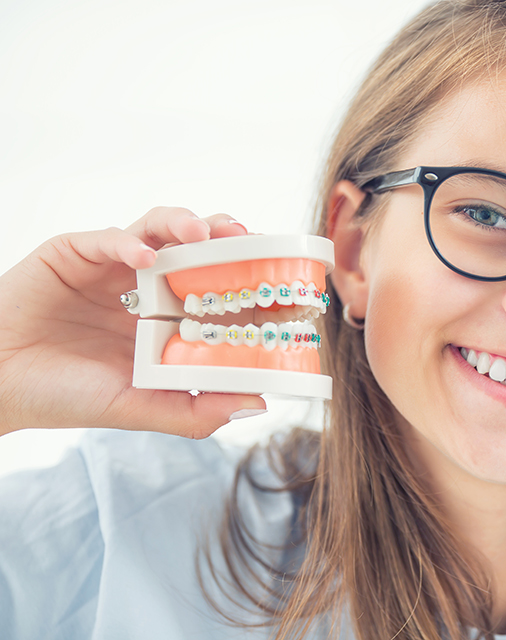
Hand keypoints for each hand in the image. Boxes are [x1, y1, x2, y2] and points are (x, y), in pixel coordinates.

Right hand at [0, 207, 265, 438]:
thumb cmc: (65, 396)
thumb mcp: (140, 408)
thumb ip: (196, 409)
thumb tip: (259, 403)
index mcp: (166, 318)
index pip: (219, 289)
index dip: (250, 282)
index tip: (283, 285)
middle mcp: (146, 286)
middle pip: (198, 249)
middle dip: (229, 240)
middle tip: (253, 244)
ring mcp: (112, 266)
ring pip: (160, 227)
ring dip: (187, 225)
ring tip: (206, 234)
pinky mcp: (74, 252)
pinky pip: (107, 237)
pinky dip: (128, 242)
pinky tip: (143, 257)